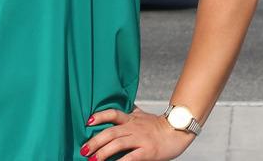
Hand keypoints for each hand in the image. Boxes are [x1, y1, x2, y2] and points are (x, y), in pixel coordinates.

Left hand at [79, 107, 194, 160]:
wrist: (178, 130)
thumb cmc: (159, 125)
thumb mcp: (142, 115)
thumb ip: (131, 112)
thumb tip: (123, 106)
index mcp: (131, 119)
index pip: (112, 113)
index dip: (99, 116)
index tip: (88, 122)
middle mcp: (133, 127)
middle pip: (110, 132)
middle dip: (95, 141)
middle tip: (84, 150)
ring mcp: (140, 139)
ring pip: (117, 144)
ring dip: (103, 152)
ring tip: (93, 159)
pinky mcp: (148, 151)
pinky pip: (131, 157)